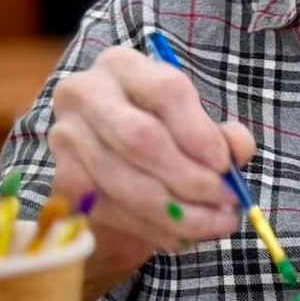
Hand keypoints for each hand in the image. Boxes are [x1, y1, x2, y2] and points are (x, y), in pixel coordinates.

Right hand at [47, 45, 256, 285]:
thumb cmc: (164, 131)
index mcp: (124, 65)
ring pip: (126, 183)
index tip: (225, 165)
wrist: (111, 158)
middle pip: (140, 139)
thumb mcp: (195, 122)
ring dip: (179, 213)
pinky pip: (112, 212)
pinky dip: (155, 230)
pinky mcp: (63, 179)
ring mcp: (66, 137)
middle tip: (227, 201)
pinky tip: (184, 235)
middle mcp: (85, 93)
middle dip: (190, 178)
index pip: (166, 91)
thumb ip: (223, 135)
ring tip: (218, 223)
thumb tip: (237, 149)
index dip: (199, 132)